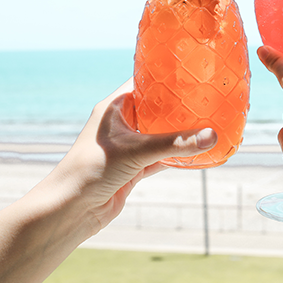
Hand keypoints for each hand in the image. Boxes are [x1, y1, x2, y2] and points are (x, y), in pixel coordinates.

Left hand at [55, 78, 217, 232]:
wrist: (71, 210)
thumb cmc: (92, 170)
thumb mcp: (136, 152)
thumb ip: (174, 144)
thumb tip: (212, 136)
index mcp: (115, 107)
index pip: (144, 82)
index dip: (166, 77)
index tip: (192, 73)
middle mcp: (122, 123)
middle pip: (156, 108)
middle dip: (179, 106)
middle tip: (207, 98)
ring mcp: (128, 145)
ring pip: (161, 134)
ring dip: (180, 132)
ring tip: (207, 122)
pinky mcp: (134, 167)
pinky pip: (162, 156)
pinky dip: (177, 155)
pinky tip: (197, 152)